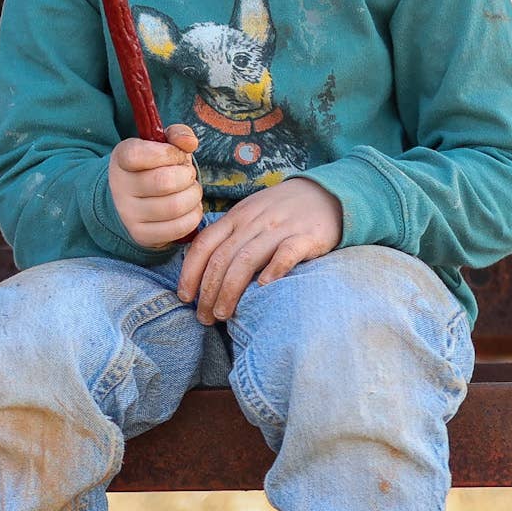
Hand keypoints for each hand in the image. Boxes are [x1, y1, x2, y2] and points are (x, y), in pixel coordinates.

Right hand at [109, 122, 202, 248]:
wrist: (129, 200)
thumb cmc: (152, 167)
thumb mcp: (160, 144)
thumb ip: (177, 134)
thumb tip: (189, 143)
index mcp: (121, 160)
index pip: (138, 155)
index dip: (168, 153)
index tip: (176, 155)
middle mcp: (120, 188)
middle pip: (164, 182)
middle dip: (187, 175)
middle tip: (186, 175)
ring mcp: (129, 214)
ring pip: (175, 206)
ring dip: (193, 196)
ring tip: (189, 191)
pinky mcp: (142, 235)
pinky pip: (179, 227)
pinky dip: (193, 215)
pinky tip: (188, 208)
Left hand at [177, 178, 342, 324]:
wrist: (327, 194)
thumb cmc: (282, 211)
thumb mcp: (250, 215)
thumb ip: (228, 236)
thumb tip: (201, 270)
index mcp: (236, 218)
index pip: (204, 245)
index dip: (190, 272)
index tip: (184, 297)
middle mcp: (253, 222)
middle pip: (222, 258)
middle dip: (208, 291)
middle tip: (204, 316)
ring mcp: (279, 229)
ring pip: (246, 259)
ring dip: (230, 290)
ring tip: (223, 313)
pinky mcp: (306, 237)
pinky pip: (286, 253)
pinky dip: (273, 270)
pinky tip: (263, 288)